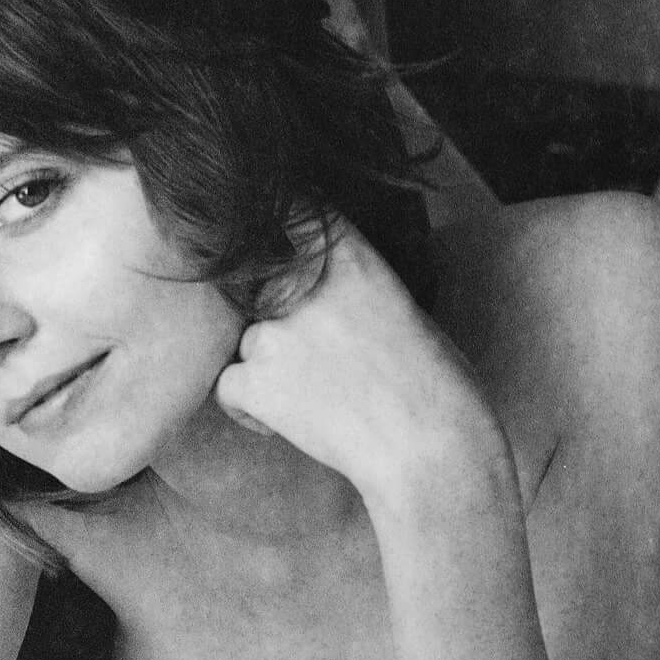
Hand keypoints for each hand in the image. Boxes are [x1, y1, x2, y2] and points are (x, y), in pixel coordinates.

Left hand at [214, 220, 501, 502]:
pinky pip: (227, 387)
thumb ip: (342, 284)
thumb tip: (300, 283)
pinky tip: (289, 422)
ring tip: (317, 397)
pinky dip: (249, 409)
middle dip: (276, 322)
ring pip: (245, 343)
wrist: (431, 446)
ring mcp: (272, 331)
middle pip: (256, 291)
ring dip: (267, 369)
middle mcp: (301, 284)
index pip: (288, 213)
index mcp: (347, 256)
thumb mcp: (395, 304)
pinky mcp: (253, 379)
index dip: (276, 233)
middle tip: (318, 362)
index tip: (275, 247)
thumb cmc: (431, 383)